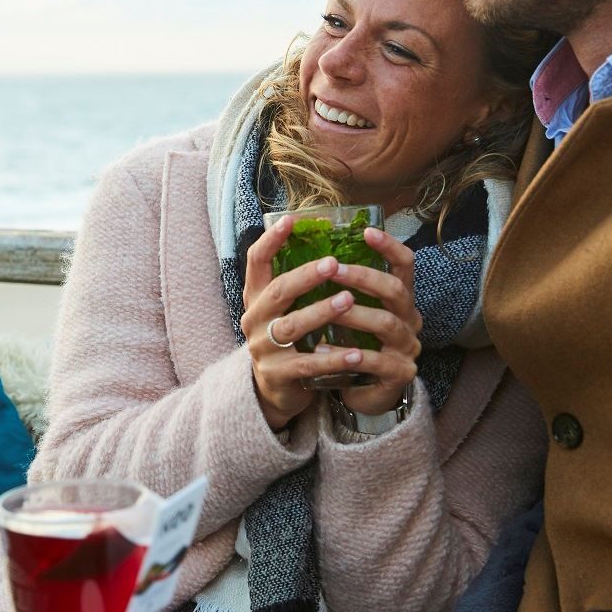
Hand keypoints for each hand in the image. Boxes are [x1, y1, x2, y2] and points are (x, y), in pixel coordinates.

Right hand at [239, 216, 374, 430]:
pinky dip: (333, 357)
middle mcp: (254, 320)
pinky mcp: (279, 375)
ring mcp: (264, 349)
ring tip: (348, 300)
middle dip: (304, 276)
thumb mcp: (284, 310)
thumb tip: (330, 244)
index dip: (271, 240)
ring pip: (291, 326)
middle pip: (277, 292)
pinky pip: (307, 364)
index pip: (256, 263)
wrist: (276, 391)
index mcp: (256, 298)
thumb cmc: (289, 341)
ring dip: (320, 312)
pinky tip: (356, 353)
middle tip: (332, 263)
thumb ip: (297, 284)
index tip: (290, 220)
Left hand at [328, 227, 423, 416]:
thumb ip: (341, 288)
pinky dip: (347, 354)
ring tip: (326, 309)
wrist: (363, 391)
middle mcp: (409, 319)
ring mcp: (407, 348)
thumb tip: (309, 253)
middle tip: (333, 268)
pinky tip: (321, 350)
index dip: (390, 247)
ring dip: (354, 314)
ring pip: (386, 324)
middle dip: (364, 277)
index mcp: (399, 299)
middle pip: (397, 291)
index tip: (367, 232)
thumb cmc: (354, 343)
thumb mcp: (351, 311)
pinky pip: (375, 361)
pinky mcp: (398, 374)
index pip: (406, 265)